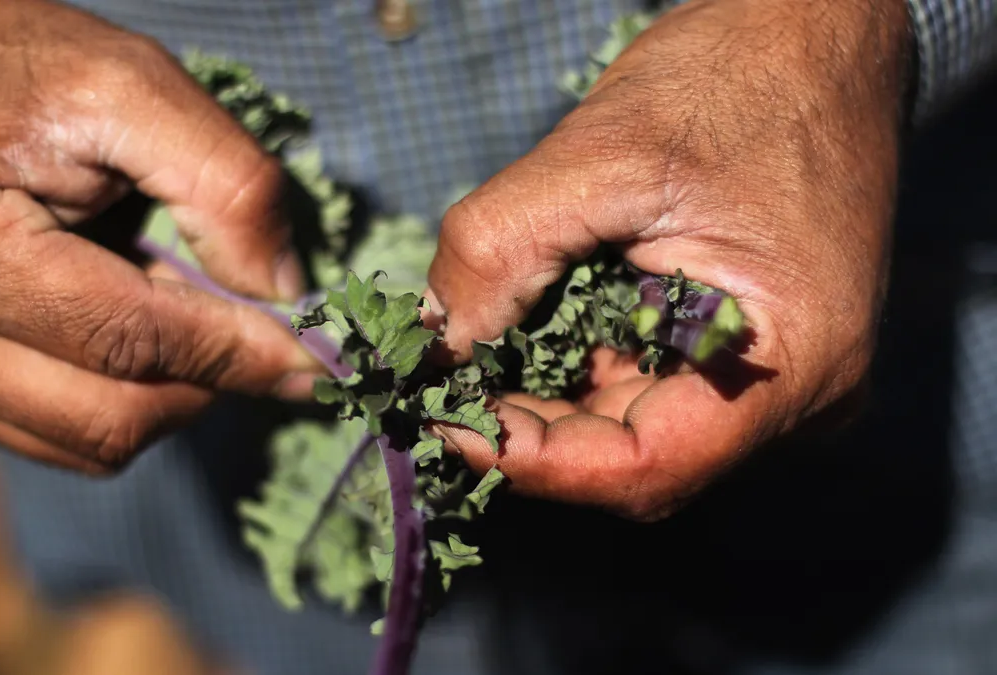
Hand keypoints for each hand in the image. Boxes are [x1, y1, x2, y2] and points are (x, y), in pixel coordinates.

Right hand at [0, 0, 319, 472]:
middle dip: (204, 382)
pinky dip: (115, 396)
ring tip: (169, 304)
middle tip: (252, 329)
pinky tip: (121, 324)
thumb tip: (283, 293)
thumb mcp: (131, 82)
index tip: (317, 361)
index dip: (238, 355)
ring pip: (87, 444)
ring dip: (163, 393)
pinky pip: (52, 434)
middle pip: (111, 420)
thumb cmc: (14, 63)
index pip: (130, 343)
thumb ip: (223, 183)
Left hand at [426, 0, 911, 519]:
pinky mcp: (733, 344)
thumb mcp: (605, 153)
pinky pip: (640, 382)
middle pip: (628, 457)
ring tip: (469, 348)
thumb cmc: (740, 78)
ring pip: (625, 424)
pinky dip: (569, 361)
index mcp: (793, 364)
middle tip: (437, 383)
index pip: (645, 469)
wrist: (816, 35)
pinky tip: (520, 322)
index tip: (447, 421)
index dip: (532, 460)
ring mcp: (762, 373)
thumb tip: (431, 342)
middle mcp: (792, 394)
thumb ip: (501, 249)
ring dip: (540, 395)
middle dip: (524, 426)